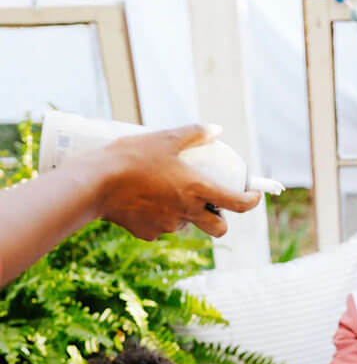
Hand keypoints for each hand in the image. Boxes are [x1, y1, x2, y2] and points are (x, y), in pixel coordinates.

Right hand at [96, 125, 260, 240]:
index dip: (252, 201)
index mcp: (197, 190)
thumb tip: (217, 130)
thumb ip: (194, 134)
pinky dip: (159, 217)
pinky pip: (161, 228)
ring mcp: (168, 227)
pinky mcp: (149, 234)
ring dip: (186, 214)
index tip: (254, 195)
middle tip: (212, 204)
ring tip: (166, 192)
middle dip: (220, 219)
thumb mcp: (165, 138)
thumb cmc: (131, 156)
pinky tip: (144, 201)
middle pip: (219, 228)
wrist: (95, 183)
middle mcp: (187, 213)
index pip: (238, 204)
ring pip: (187, 225)